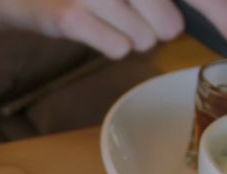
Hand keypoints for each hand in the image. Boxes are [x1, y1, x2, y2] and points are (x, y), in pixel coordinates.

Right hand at [13, 0, 226, 58]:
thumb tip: (222, 18)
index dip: (218, 13)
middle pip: (170, 25)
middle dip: (159, 28)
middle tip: (137, 17)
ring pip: (144, 39)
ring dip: (132, 37)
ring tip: (111, 19)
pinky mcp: (73, 15)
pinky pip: (117, 48)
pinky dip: (112, 45)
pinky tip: (95, 27)